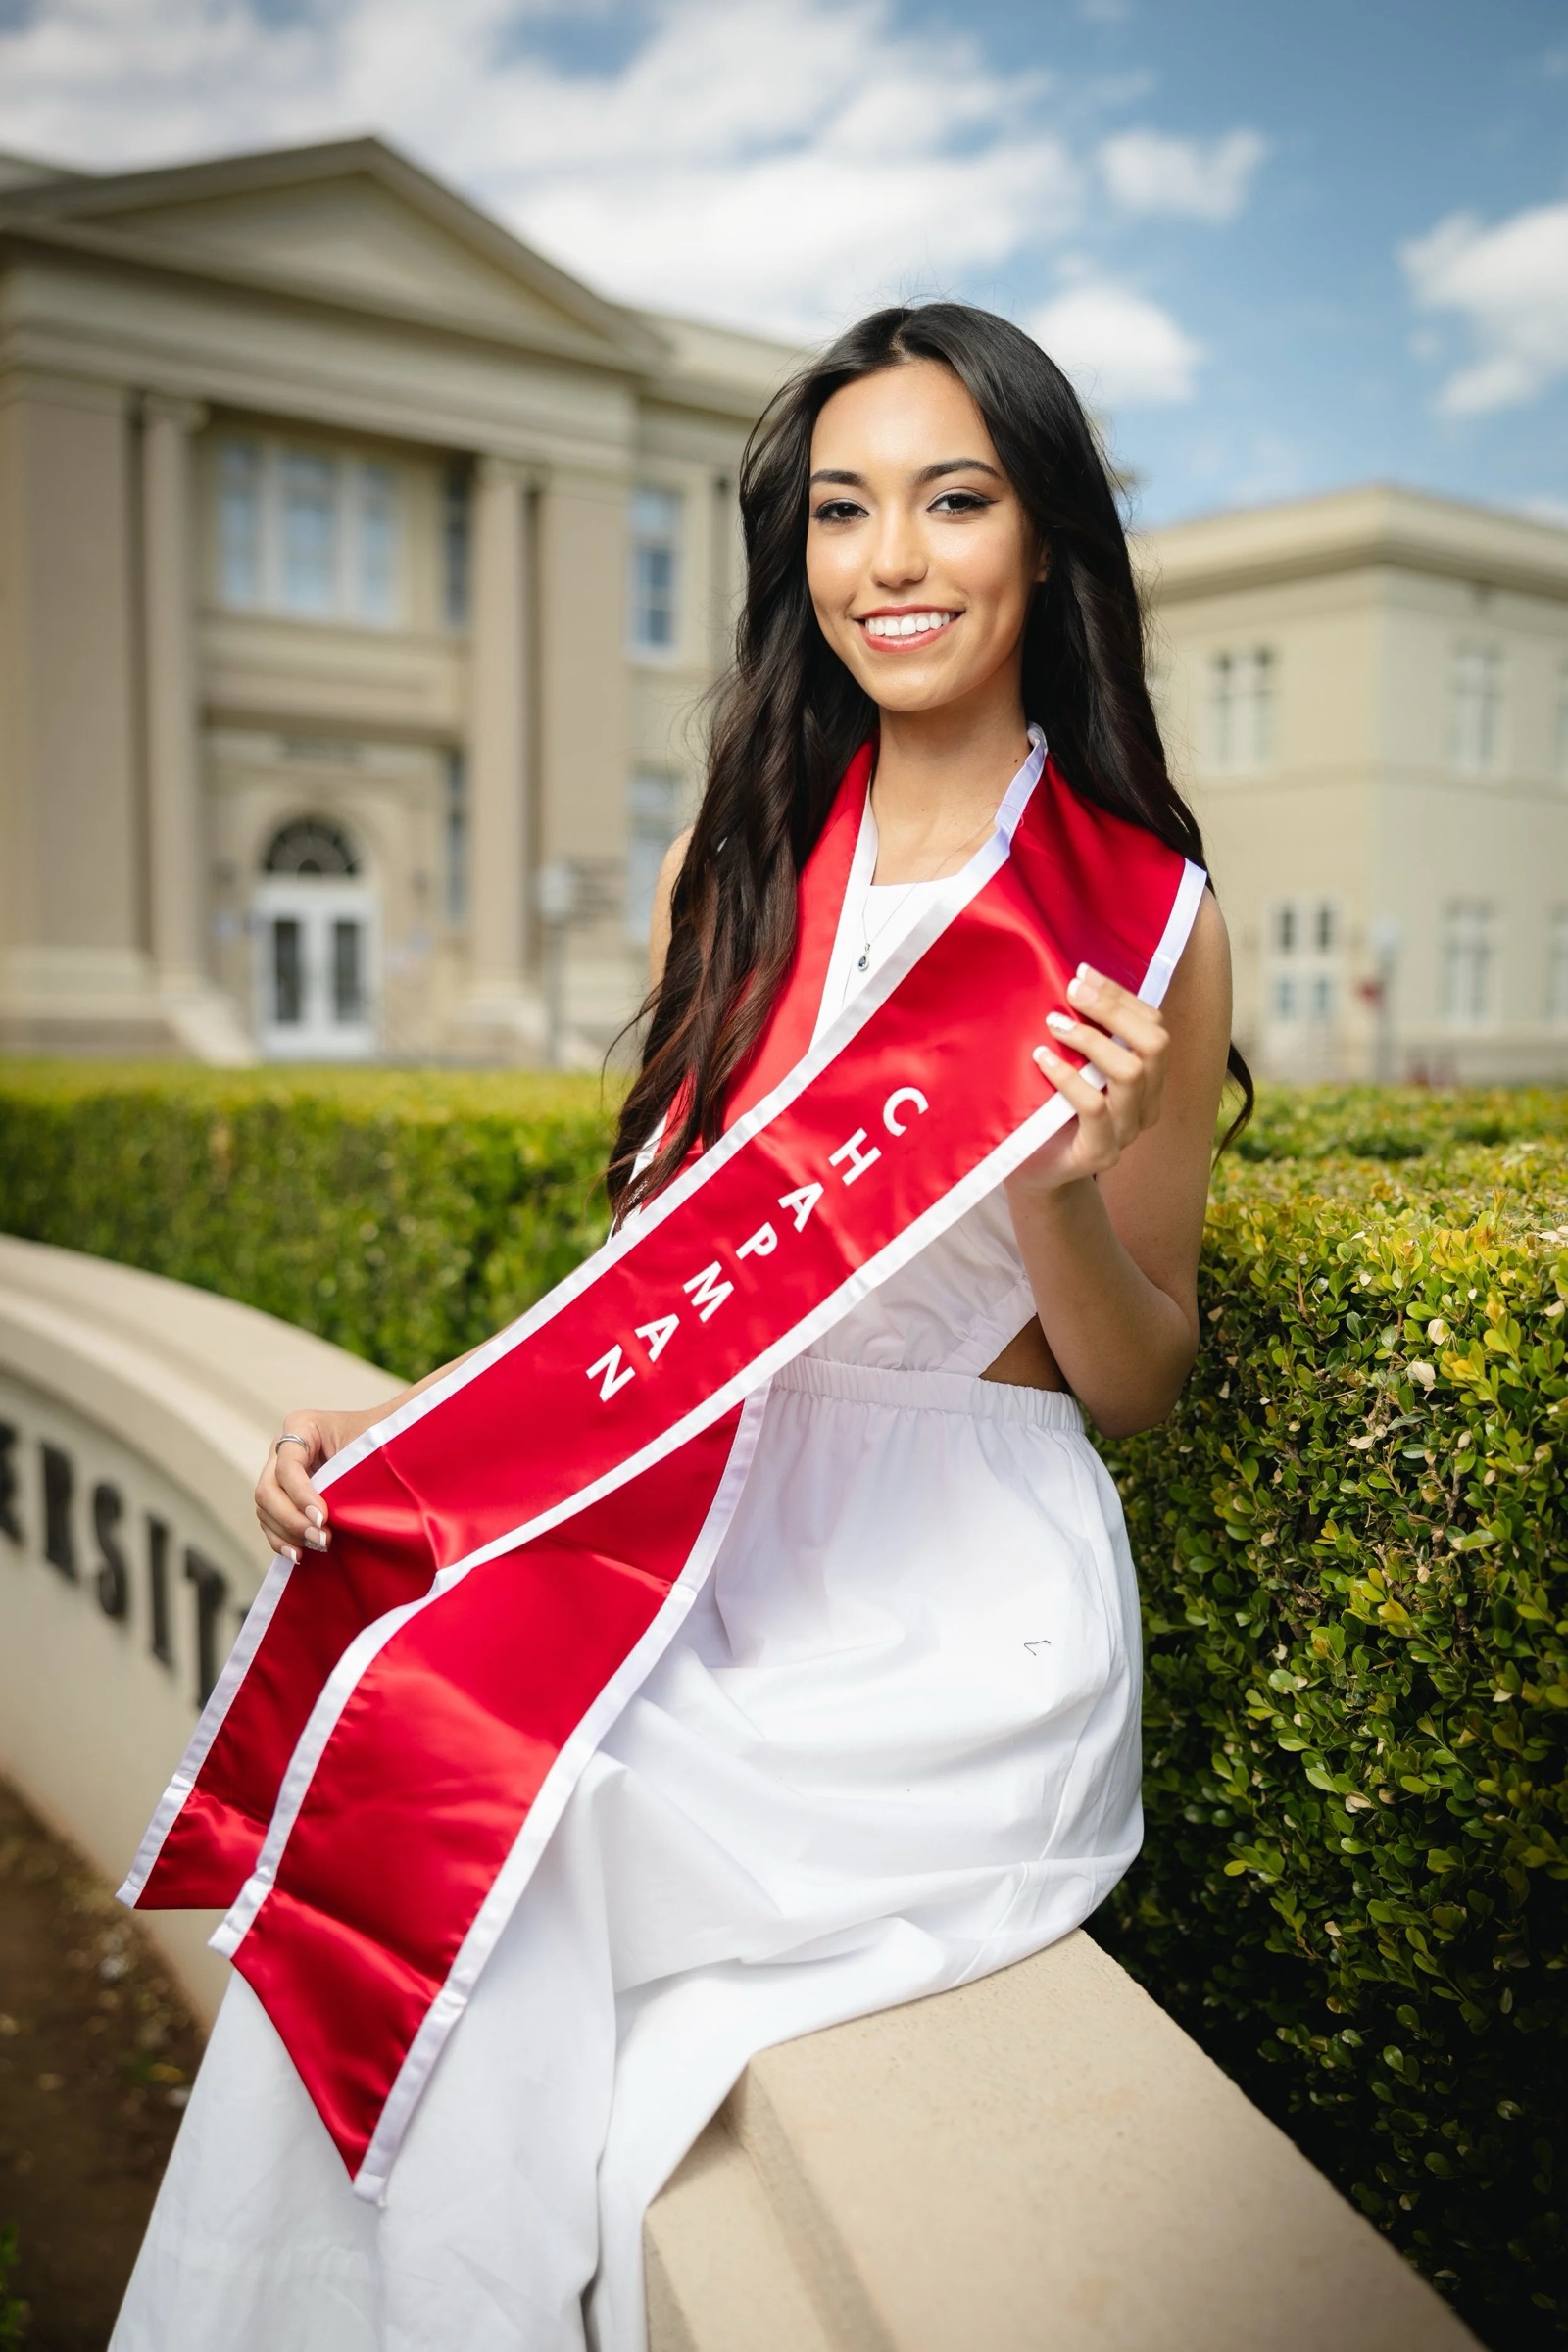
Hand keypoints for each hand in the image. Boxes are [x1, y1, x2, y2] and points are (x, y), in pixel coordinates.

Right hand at [254, 1408, 364, 1563]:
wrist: (383, 1444)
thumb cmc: (378, 1438)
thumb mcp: (369, 1441)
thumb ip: (357, 1461)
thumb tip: (344, 1493)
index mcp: (301, 1425)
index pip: (288, 1466)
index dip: (301, 1495)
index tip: (323, 1517)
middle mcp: (282, 1450)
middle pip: (267, 1490)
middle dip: (292, 1519)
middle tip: (322, 1538)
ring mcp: (277, 1474)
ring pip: (265, 1509)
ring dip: (289, 1533)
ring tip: (320, 1544)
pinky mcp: (281, 1497)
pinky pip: (269, 1522)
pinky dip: (281, 1540)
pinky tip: (298, 1554)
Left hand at [1006, 962, 1170, 1198]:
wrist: (1034, 1169)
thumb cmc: (1050, 1107)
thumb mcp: (1073, 1064)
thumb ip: (1084, 1033)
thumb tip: (1071, 977)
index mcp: (1150, 1079)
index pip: (1155, 1027)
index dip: (1121, 996)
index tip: (1082, 973)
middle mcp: (1147, 1105)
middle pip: (1154, 1045)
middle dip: (1112, 1010)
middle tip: (1070, 992)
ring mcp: (1127, 1132)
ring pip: (1131, 1074)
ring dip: (1091, 1041)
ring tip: (1054, 1024)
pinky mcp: (1100, 1154)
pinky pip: (1093, 1108)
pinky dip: (1067, 1077)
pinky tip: (1041, 1059)